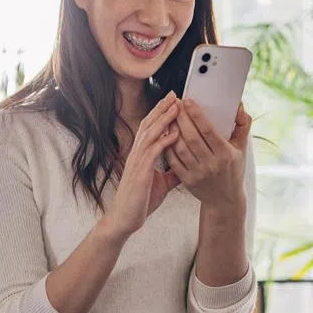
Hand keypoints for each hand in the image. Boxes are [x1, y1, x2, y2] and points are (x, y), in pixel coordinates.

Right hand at [102, 93, 181, 237]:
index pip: (150, 128)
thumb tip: (186, 165)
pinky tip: (174, 134)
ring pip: (150, 134)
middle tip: (175, 94)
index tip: (173, 101)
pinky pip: (152, 153)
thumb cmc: (141, 201)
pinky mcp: (140, 172)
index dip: (161, 113)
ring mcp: (137, 162)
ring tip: (176, 106)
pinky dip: (164, 141)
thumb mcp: (161, 183)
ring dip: (164, 119)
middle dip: (162, 108)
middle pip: (149, 124)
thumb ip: (172, 172)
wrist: (126, 218)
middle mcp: (137, 154)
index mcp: (141, 155)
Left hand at [165, 100, 250, 210]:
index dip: (196, 114)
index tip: (187, 101)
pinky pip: (174, 160)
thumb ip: (242, 126)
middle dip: (181, 118)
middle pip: (192, 137)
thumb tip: (239, 106)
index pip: (208, 131)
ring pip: (180, 148)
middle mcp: (212, 165)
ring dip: (172, 130)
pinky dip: (168, 146)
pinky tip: (166, 135)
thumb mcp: (242, 149)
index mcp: (226, 154)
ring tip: (169, 117)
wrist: (225, 200)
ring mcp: (198, 174)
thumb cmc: (233, 169)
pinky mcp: (187, 181)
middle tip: (175, 105)